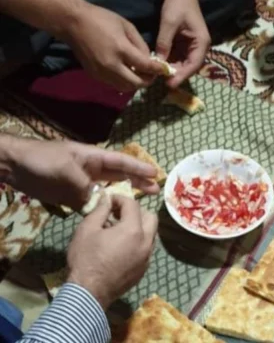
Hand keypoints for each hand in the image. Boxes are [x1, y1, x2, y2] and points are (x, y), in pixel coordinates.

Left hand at [1, 136, 159, 208]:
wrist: (15, 166)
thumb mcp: (65, 168)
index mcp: (93, 157)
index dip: (138, 167)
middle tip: (155, 191)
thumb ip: (84, 185)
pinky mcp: (73, 197)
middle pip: (119, 176)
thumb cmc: (42, 160)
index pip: (121, 162)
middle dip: (137, 182)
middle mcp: (92, 171)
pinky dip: (104, 210)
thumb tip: (99, 200)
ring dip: (123, 197)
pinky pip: (93, 204)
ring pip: (109, 191)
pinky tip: (114, 217)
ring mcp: (83, 184)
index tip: (155, 173)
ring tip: (140, 204)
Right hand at [63, 4, 167, 91]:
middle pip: (136, 83)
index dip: (158, 70)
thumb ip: (140, 45)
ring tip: (140, 74)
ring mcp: (102, 72)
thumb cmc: (102, 19)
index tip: (165, 70)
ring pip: (126, 88)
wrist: (72, 22)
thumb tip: (148, 60)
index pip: (145, 66)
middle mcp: (111, 65)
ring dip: (136, 83)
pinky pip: (114, 85)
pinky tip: (127, 73)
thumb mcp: (127, 26)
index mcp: (121, 49)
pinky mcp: (95, 75)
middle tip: (152, 74)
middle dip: (148, 80)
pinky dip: (124, 82)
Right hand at [67, 195, 157, 308]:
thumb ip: (100, 210)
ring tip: (119, 230)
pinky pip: (147, 249)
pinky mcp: (144, 269)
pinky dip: (139, 242)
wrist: (88, 293)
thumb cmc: (86, 258)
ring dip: (139, 226)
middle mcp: (146, 242)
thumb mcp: (87, 229)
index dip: (120, 199)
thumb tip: (107, 199)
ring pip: (151, 233)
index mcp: (133, 230)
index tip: (109, 200)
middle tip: (118, 213)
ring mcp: (147, 257)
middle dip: (136, 211)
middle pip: (150, 217)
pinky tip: (122, 246)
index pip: (133, 205)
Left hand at [156, 0, 210, 87]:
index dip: (182, 75)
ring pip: (183, 64)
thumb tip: (157, 62)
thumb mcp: (169, 23)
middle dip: (177, 75)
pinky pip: (178, 58)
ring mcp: (192, 47)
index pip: (194, 64)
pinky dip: (169, 62)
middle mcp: (199, 47)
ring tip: (159, 77)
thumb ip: (164, 43)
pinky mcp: (184, 45)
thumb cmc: (178, 4)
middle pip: (190, 67)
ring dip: (172, 70)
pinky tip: (159, 66)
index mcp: (202, 42)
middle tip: (162, 83)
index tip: (170, 84)